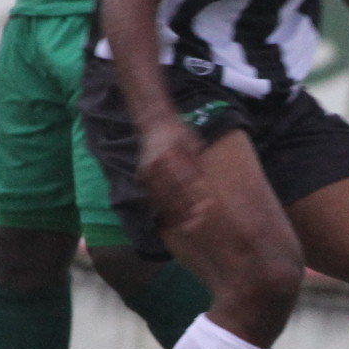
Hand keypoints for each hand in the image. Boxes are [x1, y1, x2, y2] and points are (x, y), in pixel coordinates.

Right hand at [135, 114, 209, 235]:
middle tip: (196, 224)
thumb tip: (204, 187)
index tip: (206, 210)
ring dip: (173, 212)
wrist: (154, 122)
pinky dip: (161, 205)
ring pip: (162, 196)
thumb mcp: (193, 144)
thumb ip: (196, 166)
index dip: (196, 196)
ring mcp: (148, 169)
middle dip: (186, 210)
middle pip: (174, 191)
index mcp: (174, 153)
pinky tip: (170, 216)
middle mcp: (159, 162)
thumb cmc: (179, 133)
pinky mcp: (142, 173)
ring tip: (184, 226)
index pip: (187, 181)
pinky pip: (152, 193)